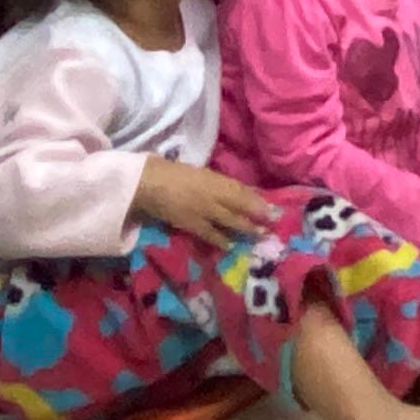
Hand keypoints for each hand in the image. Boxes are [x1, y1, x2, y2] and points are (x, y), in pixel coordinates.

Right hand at [131, 160, 276, 243]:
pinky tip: (229, 246)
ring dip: (246, 229)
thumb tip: (240, 193)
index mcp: (214, 179)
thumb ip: (218, 183)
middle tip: (272, 224)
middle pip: (240, 205)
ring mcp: (203, 209)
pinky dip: (220, 240)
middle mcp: (213, 193)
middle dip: (258, 215)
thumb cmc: (170, 173)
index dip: (257, 200)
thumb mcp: (199, 173)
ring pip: (230, 220)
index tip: (272, 208)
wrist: (146, 182)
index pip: (241, 190)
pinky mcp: (190, 223)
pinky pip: (209, 233)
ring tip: (258, 236)